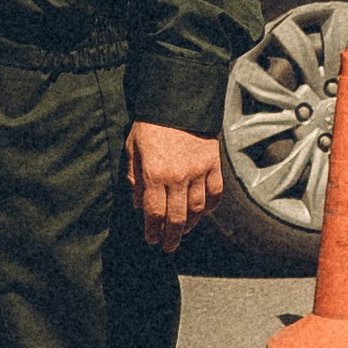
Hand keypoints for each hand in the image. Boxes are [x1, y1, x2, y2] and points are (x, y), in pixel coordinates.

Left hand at [126, 122, 222, 251]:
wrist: (178, 100)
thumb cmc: (150, 125)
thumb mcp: (133, 149)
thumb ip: (134, 178)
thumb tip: (138, 205)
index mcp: (155, 174)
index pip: (155, 213)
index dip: (153, 230)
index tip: (151, 239)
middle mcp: (178, 177)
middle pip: (177, 217)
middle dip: (171, 236)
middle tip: (168, 246)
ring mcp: (198, 171)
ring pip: (197, 209)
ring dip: (190, 225)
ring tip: (184, 232)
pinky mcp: (213, 164)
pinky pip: (215, 193)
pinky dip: (210, 207)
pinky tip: (203, 213)